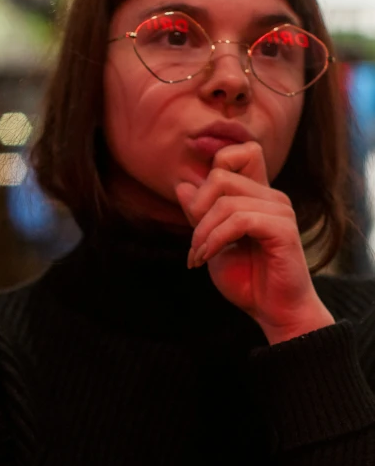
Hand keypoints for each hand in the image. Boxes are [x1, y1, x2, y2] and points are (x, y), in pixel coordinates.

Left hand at [176, 141, 333, 343]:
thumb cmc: (247, 280)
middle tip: (193, 243)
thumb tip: (182, 184)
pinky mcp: (283, 230)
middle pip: (220, 176)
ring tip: (197, 257)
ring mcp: (280, 211)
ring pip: (226, 202)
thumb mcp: (212, 243)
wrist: (273, 313)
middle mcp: (272, 197)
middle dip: (197, 208)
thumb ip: (199, 215)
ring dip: (202, 233)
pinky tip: (206, 259)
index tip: (196, 212)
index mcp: (258, 195)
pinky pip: (239, 221)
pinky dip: (215, 240)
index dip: (212, 170)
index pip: (240, 152)